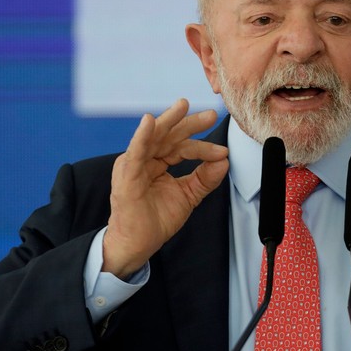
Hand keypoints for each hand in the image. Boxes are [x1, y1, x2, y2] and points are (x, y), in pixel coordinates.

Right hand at [103, 99, 228, 278]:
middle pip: (168, 135)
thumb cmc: (156, 220)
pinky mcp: (126, 176)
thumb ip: (205, 178)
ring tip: (182, 106)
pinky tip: (149, 122)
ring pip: (152, 137)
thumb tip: (224, 160)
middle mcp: (145, 159)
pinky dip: (141, 136)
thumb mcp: (188, 195)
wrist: (138, 244)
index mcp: (157, 162)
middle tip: (210, 114)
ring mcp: (134, 166)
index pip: (181, 147)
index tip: (222, 151)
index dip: (202, 147)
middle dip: (189, 123)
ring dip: (168, 120)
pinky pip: (134, 153)